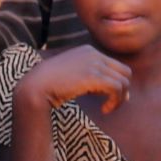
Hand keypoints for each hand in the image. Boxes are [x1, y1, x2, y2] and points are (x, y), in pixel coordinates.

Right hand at [19, 46, 133, 117]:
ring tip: (107, 109)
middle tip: (113, 105)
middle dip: (123, 90)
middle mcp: (94, 53)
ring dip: (119, 99)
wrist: (36, 86)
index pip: (115, 66)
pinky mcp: (93, 75)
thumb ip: (93, 79)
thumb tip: (120, 92)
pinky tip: (104, 110)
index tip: (111, 99)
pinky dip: (115, 101)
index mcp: (88, 51)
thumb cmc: (51, 86)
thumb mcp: (74, 77)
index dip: (118, 83)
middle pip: (125, 71)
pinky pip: (116, 88)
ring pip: (123, 81)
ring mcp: (94, 63)